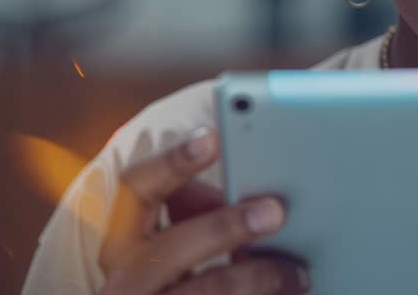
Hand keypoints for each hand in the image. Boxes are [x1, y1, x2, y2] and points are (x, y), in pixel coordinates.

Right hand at [97, 127, 308, 293]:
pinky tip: (288, 293)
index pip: (136, 188)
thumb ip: (197, 214)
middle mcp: (122, 279)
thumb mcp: (168, 244)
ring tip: (297, 272)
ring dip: (256, 277)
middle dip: (225, 228)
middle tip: (275, 211)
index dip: (172, 161)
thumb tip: (245, 198)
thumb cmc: (164, 278)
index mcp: (120, 238)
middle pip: (171, 248)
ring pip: (205, 289)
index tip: (212, 138)